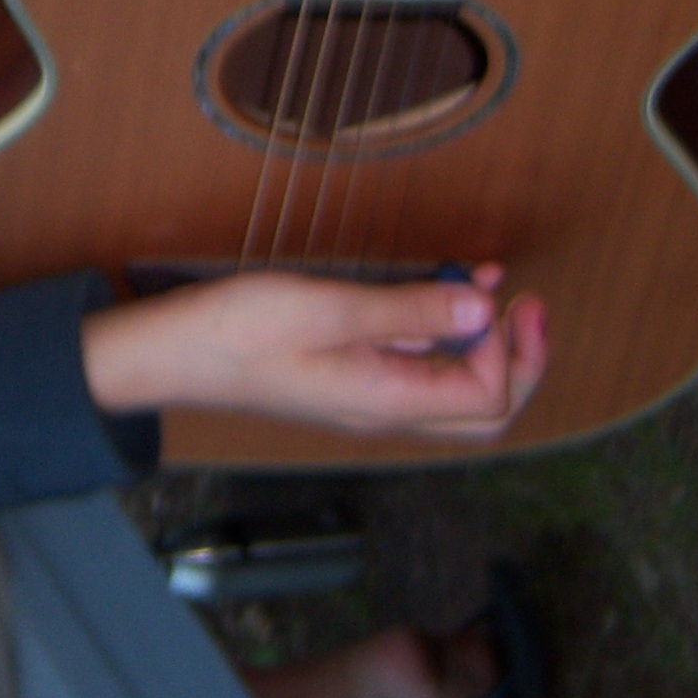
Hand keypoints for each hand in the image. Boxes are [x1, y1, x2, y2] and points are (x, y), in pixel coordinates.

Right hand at [81, 267, 546, 441]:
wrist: (172, 354)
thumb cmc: (238, 330)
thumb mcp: (327, 308)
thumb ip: (408, 310)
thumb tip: (483, 307)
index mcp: (387, 403)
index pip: (487, 399)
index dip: (508, 349)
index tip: (501, 293)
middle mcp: (386, 413)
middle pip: (483, 411)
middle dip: (518, 360)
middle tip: (525, 304)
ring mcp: (367, 400)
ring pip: (452, 390)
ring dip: (482, 342)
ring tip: (493, 285)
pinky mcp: (349, 380)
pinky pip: (417, 367)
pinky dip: (442, 332)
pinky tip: (440, 289)